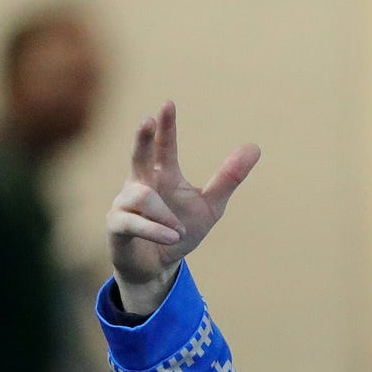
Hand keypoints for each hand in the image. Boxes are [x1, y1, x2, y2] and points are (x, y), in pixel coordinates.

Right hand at [105, 100, 260, 317]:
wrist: (157, 267)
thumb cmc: (178, 231)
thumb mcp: (211, 206)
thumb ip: (228, 178)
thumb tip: (254, 146)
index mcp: (162, 175)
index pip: (163, 146)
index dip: (166, 127)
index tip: (168, 104)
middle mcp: (140, 183)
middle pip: (138, 156)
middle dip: (143, 140)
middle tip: (147, 120)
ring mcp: (124, 203)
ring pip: (143, 197)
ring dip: (164, 215)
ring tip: (178, 230)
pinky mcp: (117, 224)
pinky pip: (134, 221)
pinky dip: (155, 229)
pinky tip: (172, 236)